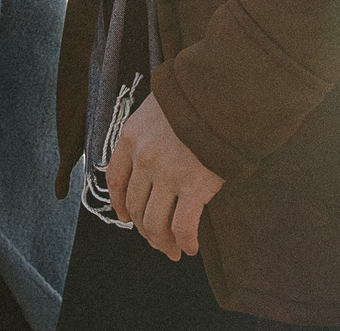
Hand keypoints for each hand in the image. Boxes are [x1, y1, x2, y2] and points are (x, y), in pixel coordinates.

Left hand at [108, 93, 221, 260]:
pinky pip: (182, 226)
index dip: (119, 203)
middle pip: (136, 206)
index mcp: (131, 137)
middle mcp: (143, 158)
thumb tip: (155, 161)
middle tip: (157, 240)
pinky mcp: (193, 185)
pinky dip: (185, 242)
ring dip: (162, 243)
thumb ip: (151, 133)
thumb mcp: (160, 107)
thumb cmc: (197, 97)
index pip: (116, 179)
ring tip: (173, 250)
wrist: (223, 90)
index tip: (126, 217)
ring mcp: (167, 173)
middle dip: (145, 229)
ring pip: (155, 222)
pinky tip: (191, 247)